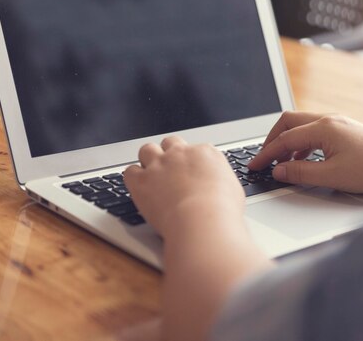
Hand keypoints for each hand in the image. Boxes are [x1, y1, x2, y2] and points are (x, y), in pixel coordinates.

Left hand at [124, 136, 244, 235]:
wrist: (203, 221)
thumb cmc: (222, 210)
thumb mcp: (233, 189)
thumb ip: (221, 180)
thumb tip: (219, 185)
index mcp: (205, 153)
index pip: (195, 148)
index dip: (192, 162)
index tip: (192, 173)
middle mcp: (181, 153)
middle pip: (170, 143)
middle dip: (169, 154)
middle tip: (171, 170)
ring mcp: (160, 165)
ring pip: (147, 149)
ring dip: (148, 160)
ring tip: (152, 176)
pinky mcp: (141, 180)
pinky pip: (130, 171)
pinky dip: (133, 178)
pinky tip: (139, 188)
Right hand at [248, 112, 362, 192]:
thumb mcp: (331, 176)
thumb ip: (300, 173)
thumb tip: (278, 171)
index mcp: (323, 128)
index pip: (285, 139)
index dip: (266, 154)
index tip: (254, 166)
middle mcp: (329, 120)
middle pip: (289, 122)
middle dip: (272, 140)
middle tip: (264, 159)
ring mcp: (338, 123)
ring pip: (301, 125)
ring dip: (287, 142)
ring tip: (281, 163)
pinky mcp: (344, 130)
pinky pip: (314, 131)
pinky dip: (302, 144)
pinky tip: (303, 160)